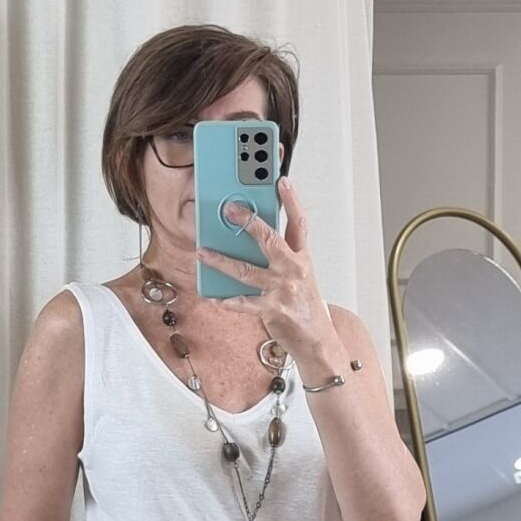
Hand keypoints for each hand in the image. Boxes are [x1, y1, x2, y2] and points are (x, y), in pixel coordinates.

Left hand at [195, 176, 336, 363]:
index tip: (281, 180)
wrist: (317, 340)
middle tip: (230, 209)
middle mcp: (293, 270)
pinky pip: (243, 302)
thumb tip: (253, 236)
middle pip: (270, 240)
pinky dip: (225, 300)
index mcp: (302, 257)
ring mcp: (282, 290)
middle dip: (248, 222)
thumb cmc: (304, 305)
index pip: (299, 223)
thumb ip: (280, 255)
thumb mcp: (300, 274)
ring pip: (246, 271)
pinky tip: (211, 295)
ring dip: (221, 261)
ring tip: (202, 251)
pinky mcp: (271, 310)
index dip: (291, 200)